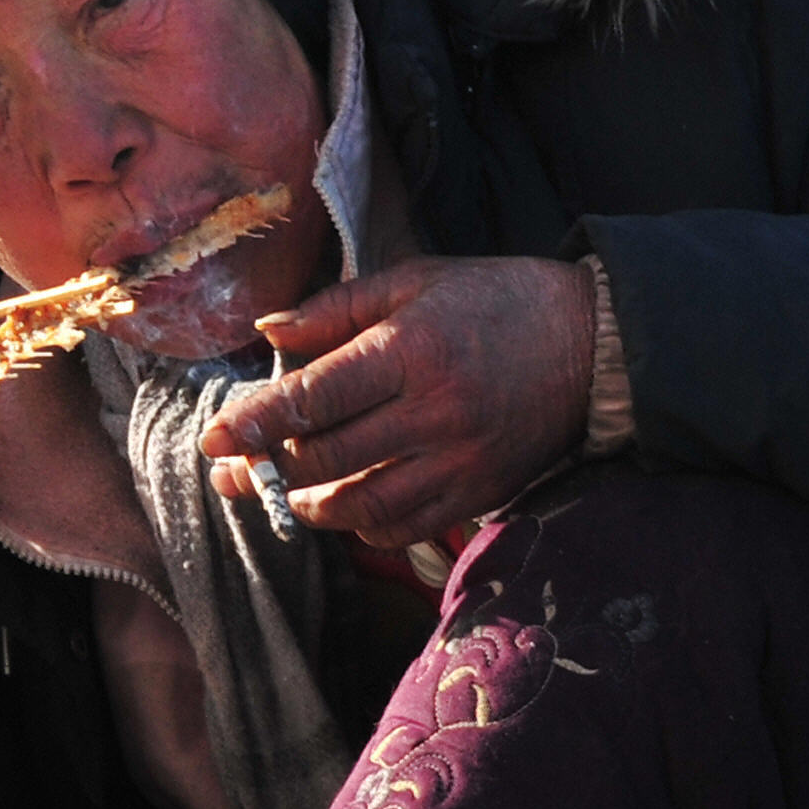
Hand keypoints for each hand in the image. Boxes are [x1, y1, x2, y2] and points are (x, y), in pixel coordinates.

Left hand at [205, 256, 594, 546]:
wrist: (594, 344)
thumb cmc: (496, 302)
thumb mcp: (415, 281)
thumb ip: (336, 308)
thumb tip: (267, 330)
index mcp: (410, 350)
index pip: (313, 398)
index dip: (255, 423)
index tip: (214, 438)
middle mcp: (432, 411)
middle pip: (326, 459)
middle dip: (269, 470)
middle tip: (235, 470)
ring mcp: (458, 460)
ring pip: (359, 505)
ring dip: (309, 505)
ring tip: (286, 491)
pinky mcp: (479, 493)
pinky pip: (404, 527)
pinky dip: (363, 527)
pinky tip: (345, 507)